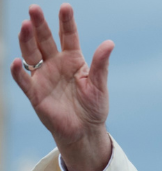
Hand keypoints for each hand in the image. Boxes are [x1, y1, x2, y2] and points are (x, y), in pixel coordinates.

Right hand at [10, 4, 113, 170]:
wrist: (84, 130)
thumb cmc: (93, 107)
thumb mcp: (99, 85)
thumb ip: (100, 64)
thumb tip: (109, 43)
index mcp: (73, 59)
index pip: (68, 36)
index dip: (66, 22)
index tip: (66, 7)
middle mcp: (55, 63)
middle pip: (45, 40)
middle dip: (40, 24)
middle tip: (34, 9)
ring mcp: (43, 76)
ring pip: (31, 53)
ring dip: (26, 40)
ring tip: (25, 25)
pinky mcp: (34, 92)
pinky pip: (22, 79)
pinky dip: (18, 70)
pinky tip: (16, 61)